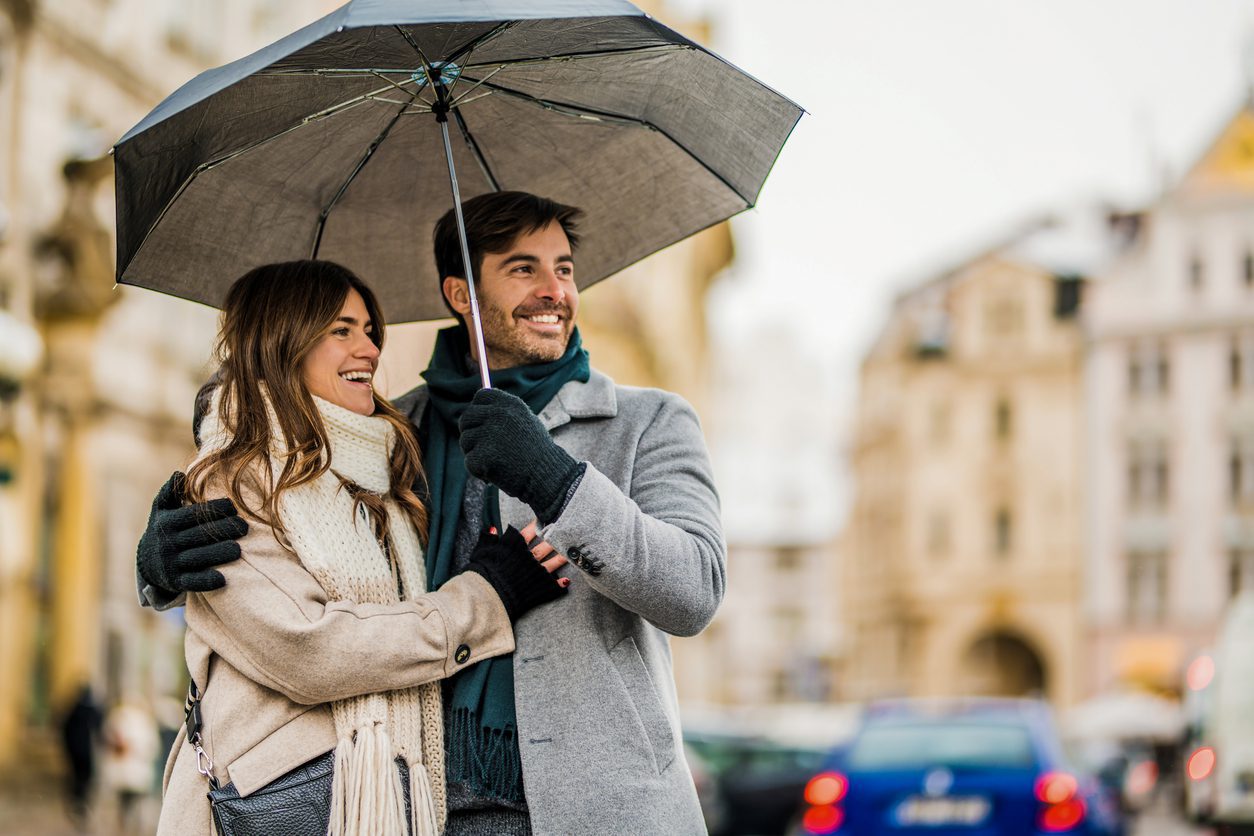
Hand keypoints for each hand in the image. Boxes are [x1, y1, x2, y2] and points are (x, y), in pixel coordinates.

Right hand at [136, 472, 247, 593]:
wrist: (148, 563)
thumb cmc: (165, 529)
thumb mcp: (162, 510)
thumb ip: (170, 493)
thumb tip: (179, 474)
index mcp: (166, 523)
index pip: (193, 515)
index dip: (214, 510)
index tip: (234, 507)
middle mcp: (167, 544)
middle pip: (198, 536)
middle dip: (222, 530)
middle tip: (244, 527)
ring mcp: (171, 564)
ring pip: (196, 558)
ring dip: (218, 554)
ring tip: (238, 550)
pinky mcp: (176, 582)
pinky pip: (191, 582)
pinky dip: (205, 581)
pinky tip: (222, 579)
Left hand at [458, 388, 582, 523]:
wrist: (548, 477)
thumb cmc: (537, 453)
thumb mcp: (526, 423)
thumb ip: (503, 414)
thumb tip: (476, 410)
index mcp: (511, 404)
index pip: (481, 397)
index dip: (478, 410)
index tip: (481, 423)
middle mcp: (499, 414)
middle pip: (467, 417)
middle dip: (470, 432)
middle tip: (482, 447)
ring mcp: (490, 434)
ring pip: (465, 440)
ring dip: (475, 453)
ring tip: (496, 461)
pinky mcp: (483, 455)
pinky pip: (469, 461)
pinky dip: (478, 470)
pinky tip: (496, 473)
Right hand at [463, 522, 567, 620]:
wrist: (489, 594)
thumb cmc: (483, 572)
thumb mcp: (483, 551)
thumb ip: (488, 538)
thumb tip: (493, 528)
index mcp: (515, 547)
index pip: (529, 532)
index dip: (537, 525)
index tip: (545, 519)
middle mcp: (528, 557)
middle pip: (545, 545)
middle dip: (555, 538)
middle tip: (566, 531)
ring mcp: (536, 572)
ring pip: (552, 562)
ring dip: (562, 557)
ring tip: (571, 553)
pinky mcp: (540, 587)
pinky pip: (553, 584)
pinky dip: (560, 583)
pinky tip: (567, 580)